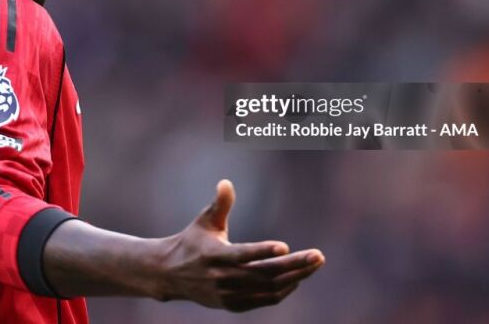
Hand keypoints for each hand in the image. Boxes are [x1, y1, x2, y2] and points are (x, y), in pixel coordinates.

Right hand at [154, 179, 323, 311]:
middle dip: (294, 265)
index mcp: (213, 255)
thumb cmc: (192, 241)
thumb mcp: (203, 221)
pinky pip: (264, 299)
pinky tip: (297, 278)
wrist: (170, 275)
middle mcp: (221, 278)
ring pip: (268, 289)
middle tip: (318, 255)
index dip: (262, 251)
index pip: (241, 255)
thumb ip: (219, 204)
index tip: (284, 246)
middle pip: (263, 274)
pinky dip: (283, 290)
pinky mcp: (232, 305)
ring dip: (295, 277)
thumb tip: (226, 182)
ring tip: (314, 264)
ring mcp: (227, 294)